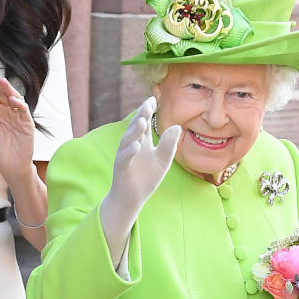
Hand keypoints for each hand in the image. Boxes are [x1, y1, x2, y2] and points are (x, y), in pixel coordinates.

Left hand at [0, 72, 34, 182]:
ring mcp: (17, 117)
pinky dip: (19, 104)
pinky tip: (12, 100)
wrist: (11, 167)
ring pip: (13, 99)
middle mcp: (7, 112)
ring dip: (8, 90)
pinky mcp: (27, 123)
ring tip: (2, 82)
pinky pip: (23, 111)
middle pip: (1, 95)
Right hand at [99, 97, 180, 261]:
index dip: (147, 111)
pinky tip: (136, 145)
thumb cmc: (146, 178)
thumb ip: (168, 144)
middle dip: (141, 115)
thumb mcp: (162, 160)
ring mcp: (124, 156)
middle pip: (135, 127)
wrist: (132, 198)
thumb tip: (177, 126)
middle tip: (148, 104)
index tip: (155, 100)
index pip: (144, 122)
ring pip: (128, 140)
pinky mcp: (121, 168)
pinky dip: (130, 151)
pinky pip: (125, 158)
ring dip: (135, 130)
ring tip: (143, 121)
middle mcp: (131, 145)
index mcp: (141, 141)